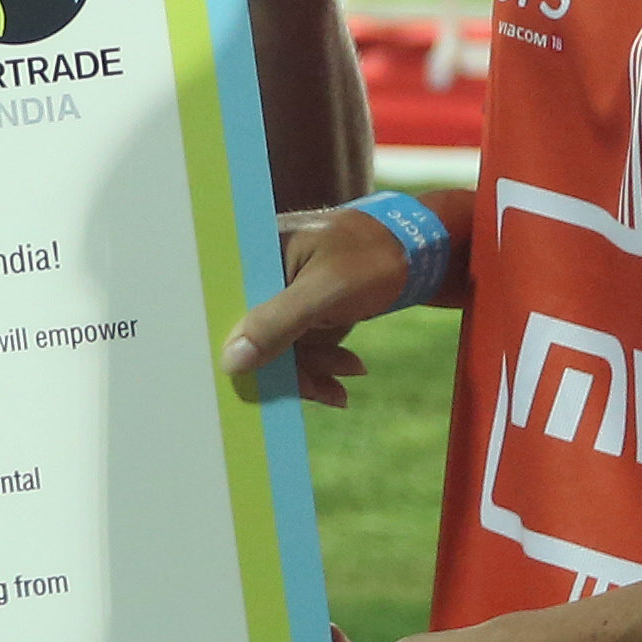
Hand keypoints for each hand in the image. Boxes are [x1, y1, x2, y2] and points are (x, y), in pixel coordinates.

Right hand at [220, 201, 414, 402]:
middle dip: (282, 366)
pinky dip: (318, 365)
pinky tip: (344, 377)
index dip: (226, 341)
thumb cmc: (371, 256)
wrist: (417, 252)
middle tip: (316, 389)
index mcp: (254, 252)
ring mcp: (281, 293)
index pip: (224, 301)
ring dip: (308, 370)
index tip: (241, 381)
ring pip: (275, 345)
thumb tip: (229, 362)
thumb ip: (277, 323)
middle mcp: (260, 272)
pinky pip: (296, 346)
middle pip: (248, 330)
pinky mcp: (300, 310)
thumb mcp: (325, 290)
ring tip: (343, 384)